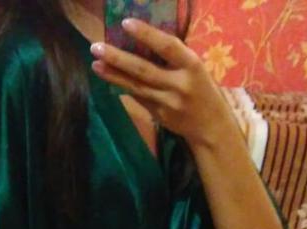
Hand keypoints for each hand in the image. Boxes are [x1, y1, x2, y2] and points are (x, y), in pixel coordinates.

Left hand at [89, 17, 229, 147]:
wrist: (211, 126)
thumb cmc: (203, 89)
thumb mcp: (195, 68)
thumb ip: (173, 57)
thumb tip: (141, 39)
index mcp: (192, 66)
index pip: (168, 46)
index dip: (147, 34)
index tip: (125, 23)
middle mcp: (179, 85)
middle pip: (144, 70)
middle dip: (118, 58)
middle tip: (96, 46)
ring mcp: (167, 103)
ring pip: (136, 86)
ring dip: (114, 74)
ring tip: (95, 63)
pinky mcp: (159, 115)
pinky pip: (138, 97)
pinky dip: (123, 86)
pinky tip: (108, 77)